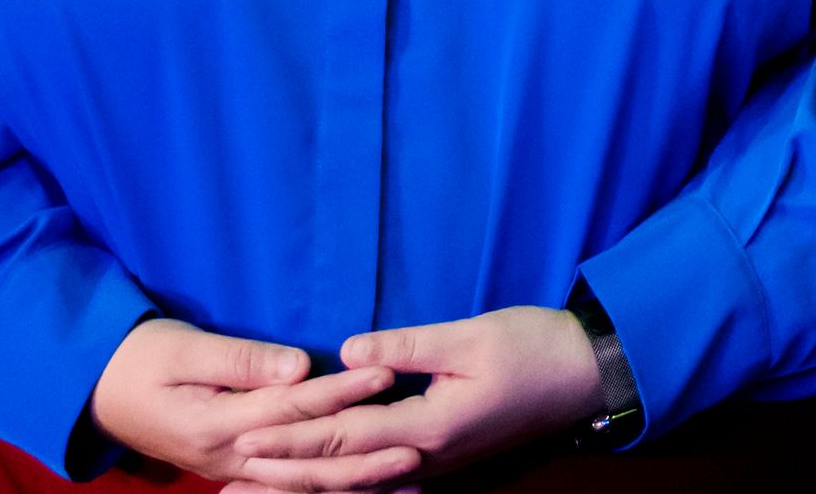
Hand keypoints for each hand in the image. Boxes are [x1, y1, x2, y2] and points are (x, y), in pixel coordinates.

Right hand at [85, 318, 400, 481]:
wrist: (100, 392)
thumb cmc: (142, 359)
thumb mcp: (184, 348)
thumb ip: (242, 359)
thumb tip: (298, 366)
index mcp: (215, 424)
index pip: (291, 406)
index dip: (340, 390)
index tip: (383, 373)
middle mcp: (227, 457)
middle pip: (304, 457)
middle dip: (361, 450)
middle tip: (415, 442)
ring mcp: (231, 468)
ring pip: (300, 481)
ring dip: (351, 481)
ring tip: (406, 476)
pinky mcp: (236, 466)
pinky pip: (287, 483)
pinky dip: (326, 486)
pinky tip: (363, 485)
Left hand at [226, 306, 603, 487]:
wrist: (586, 374)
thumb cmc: (533, 348)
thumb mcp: (470, 337)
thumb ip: (407, 345)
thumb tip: (347, 353)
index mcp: (429, 427)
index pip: (343, 437)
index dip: (290, 438)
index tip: (244, 436)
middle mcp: (426, 457)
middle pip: (341, 474)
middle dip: (283, 476)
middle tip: (229, 480)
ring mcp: (434, 463)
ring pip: (356, 484)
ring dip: (305, 487)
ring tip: (261, 489)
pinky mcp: (442, 457)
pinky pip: (378, 477)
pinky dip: (341, 483)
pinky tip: (321, 485)